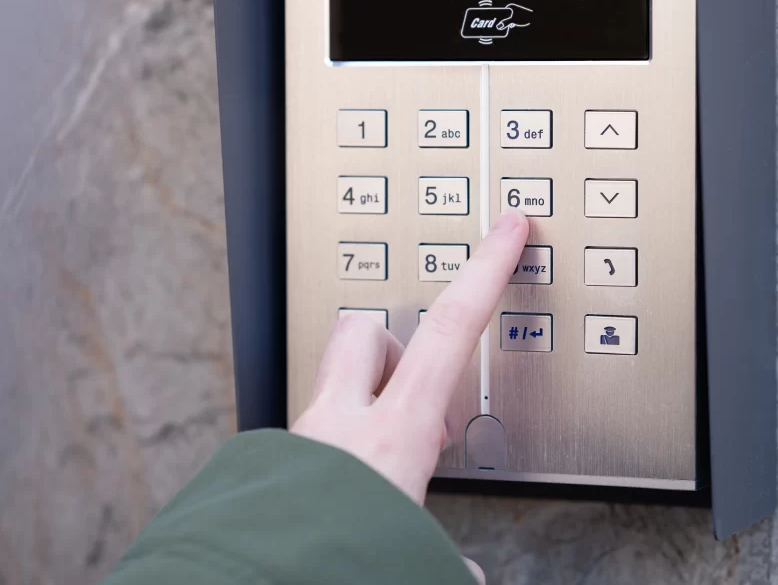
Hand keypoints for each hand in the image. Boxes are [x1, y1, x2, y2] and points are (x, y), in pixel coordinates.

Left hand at [291, 209, 528, 581]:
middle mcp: (338, 428)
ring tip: (386, 459)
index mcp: (391, 439)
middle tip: (420, 386)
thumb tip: (463, 575)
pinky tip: (346, 493)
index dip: (486, 270)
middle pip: (370, 334)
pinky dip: (336, 452)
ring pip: (336, 386)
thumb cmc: (333, 564)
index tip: (507, 227)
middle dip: (400, 343)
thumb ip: (444, 556)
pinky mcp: (270, 468)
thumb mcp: (414, 550)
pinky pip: (310, 438)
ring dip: (367, 404)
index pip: (451, 330)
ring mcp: (300, 442)